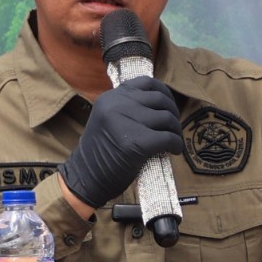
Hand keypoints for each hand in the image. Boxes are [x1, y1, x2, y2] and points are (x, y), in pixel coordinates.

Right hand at [58, 77, 183, 208]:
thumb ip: (127, 108)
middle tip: (173, 127)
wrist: (86, 179)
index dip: (163, 92)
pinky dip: (176, 145)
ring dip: (175, 130)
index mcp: (110, 97)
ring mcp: (125, 122)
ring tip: (173, 140)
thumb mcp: (108, 120)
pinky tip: (173, 151)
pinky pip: (167, 138)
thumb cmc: (100, 152)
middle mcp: (117, 104)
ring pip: (166, 118)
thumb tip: (161, 105)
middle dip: (173, 113)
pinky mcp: (136, 143)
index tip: (168, 105)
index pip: (146, 83)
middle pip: (160, 99)